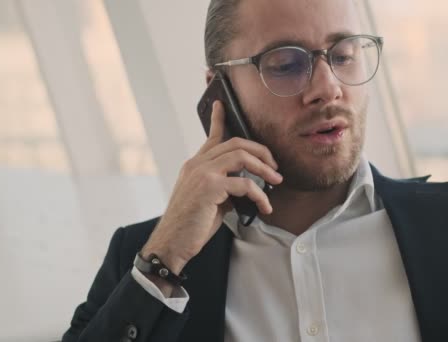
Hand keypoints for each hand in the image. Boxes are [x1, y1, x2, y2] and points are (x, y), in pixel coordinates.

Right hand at [141, 101, 282, 274]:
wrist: (171, 244)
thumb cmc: (190, 226)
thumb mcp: (209, 202)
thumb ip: (224, 188)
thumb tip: (247, 186)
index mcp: (195, 165)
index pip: (212, 136)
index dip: (219, 119)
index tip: (223, 104)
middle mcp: (197, 164)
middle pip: (236, 143)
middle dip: (261, 152)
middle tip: (275, 166)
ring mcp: (202, 173)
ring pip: (242, 157)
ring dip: (264, 168)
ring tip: (276, 181)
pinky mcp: (209, 187)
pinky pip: (244, 184)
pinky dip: (259, 195)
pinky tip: (264, 207)